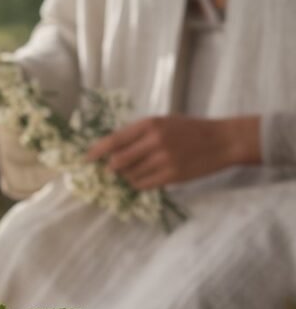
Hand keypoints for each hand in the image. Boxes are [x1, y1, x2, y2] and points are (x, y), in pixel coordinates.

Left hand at [86, 115, 260, 189]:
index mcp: (149, 124)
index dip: (96, 151)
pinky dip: (139, 183)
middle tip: (112, 170)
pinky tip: (145, 178)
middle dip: (111, 168)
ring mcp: (164, 159)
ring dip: (127, 176)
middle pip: (117, 162)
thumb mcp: (162, 123)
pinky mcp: (172, 175)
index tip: (86, 159)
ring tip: (137, 170)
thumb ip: (137, 134)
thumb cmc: (189, 130)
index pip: (113, 140)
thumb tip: (110, 150)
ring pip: (130, 175)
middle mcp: (154, 141)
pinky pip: (143, 185)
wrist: (223, 140)